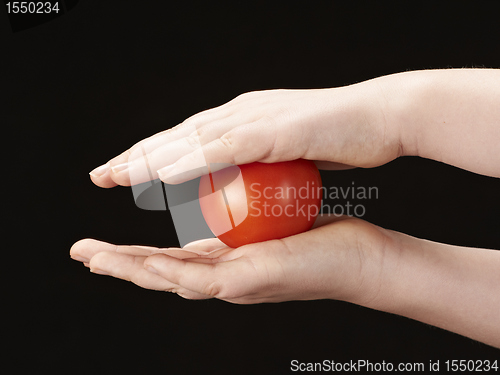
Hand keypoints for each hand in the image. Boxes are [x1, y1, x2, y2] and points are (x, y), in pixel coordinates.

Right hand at [70, 216, 388, 303]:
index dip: (132, 251)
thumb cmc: (315, 237)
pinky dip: (172, 271)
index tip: (102, 242)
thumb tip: (222, 204)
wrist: (358, 258)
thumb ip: (239, 221)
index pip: (168, 258)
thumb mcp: (264, 224)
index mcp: (223, 264)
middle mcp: (223, 277)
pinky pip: (204, 277)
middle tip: (80, 253)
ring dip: (131, 270)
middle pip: (160, 273)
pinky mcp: (250, 280)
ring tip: (94, 259)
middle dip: (117, 263)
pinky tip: (147, 262)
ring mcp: (235, 282)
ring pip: (172, 280)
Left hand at [89, 86, 402, 186]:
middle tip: (100, 174)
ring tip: (115, 176)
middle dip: (136, 156)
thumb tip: (246, 178)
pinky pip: (221, 149)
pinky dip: (188, 162)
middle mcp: (239, 113)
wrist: (379, 117)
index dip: (153, 156)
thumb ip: (261, 161)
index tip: (124, 173)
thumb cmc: (338, 136)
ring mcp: (253, 119)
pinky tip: (161, 176)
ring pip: (189, 140)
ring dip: (150, 158)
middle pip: (177, 136)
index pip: (186, 139)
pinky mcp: (271, 130)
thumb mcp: (288, 151)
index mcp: (242, 120)